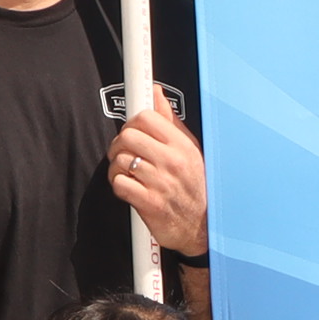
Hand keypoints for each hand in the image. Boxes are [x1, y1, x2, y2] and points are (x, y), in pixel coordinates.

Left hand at [107, 90, 207, 253]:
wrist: (202, 226)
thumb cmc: (194, 187)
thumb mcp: (190, 150)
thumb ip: (170, 122)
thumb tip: (155, 94)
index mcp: (182, 145)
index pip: (146, 117)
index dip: (132, 122)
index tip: (131, 129)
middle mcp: (172, 162)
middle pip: (127, 136)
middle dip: (118, 144)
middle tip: (123, 153)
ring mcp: (160, 182)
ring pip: (119, 160)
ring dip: (116, 167)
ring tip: (126, 173)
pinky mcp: (149, 203)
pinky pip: (119, 183)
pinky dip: (118, 185)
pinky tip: (128, 188)